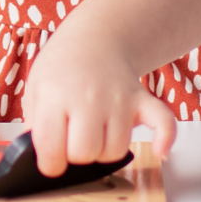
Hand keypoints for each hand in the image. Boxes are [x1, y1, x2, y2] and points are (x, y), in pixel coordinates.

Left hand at [23, 13, 176, 177]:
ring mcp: (117, 98)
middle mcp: (88, 97)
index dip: (50, 163)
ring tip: (96, 133)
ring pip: (116, 150)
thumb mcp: (36, 89)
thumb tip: (40, 159)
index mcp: (56, 95)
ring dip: (105, 150)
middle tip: (72, 140)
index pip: (52, 148)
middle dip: (77, 156)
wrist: (94, 38)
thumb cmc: (63, 68)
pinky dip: (165, 139)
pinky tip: (159, 151)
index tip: (51, 160)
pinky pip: (163, 123)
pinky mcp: (141, 100)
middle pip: (85, 153)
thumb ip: (35, 125)